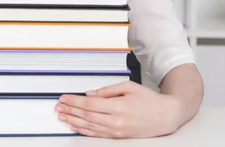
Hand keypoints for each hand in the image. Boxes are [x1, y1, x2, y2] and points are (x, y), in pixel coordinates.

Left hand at [55, 81, 183, 138]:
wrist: (166, 116)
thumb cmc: (150, 100)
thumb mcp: (129, 87)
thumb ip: (108, 90)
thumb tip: (91, 94)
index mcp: (118, 106)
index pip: (89, 104)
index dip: (74, 101)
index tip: (64, 98)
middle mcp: (116, 121)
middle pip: (87, 116)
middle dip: (70, 111)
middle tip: (58, 107)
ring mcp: (117, 131)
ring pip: (89, 126)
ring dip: (73, 121)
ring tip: (62, 116)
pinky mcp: (118, 137)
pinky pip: (97, 134)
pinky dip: (84, 130)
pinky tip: (76, 127)